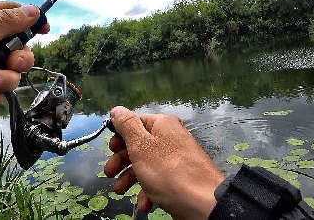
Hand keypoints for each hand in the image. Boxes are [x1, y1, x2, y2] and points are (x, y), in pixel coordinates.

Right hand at [104, 106, 223, 219]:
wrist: (203, 203)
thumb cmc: (168, 172)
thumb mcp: (141, 146)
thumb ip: (127, 126)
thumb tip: (117, 109)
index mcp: (162, 125)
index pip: (135, 123)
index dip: (120, 136)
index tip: (110, 149)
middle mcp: (170, 138)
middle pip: (138, 145)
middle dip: (121, 161)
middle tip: (110, 173)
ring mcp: (176, 159)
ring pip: (146, 164)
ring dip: (130, 178)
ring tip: (121, 191)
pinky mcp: (179, 178)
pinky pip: (159, 180)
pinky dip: (148, 191)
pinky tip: (145, 203)